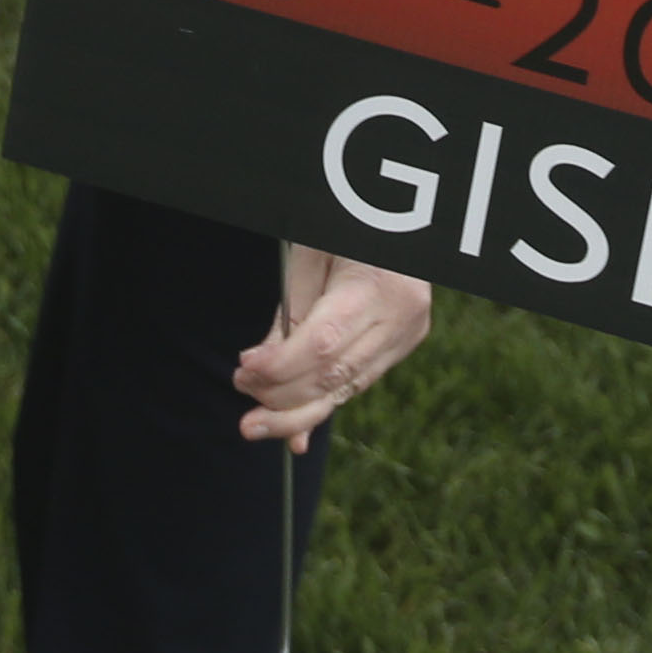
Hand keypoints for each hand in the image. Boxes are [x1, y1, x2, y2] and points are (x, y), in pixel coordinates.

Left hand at [237, 244, 432, 445]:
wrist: (395, 219)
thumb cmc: (345, 227)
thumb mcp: (311, 255)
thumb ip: (289, 313)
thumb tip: (258, 369)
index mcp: (377, 285)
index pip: (323, 343)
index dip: (280, 367)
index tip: (245, 371)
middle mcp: (400, 316)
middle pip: (334, 375)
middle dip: (283, 399)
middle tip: (244, 406)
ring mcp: (407, 333)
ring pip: (347, 389)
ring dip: (298, 413)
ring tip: (258, 426)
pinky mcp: (404, 342)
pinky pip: (357, 382)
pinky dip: (322, 402)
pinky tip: (295, 433)